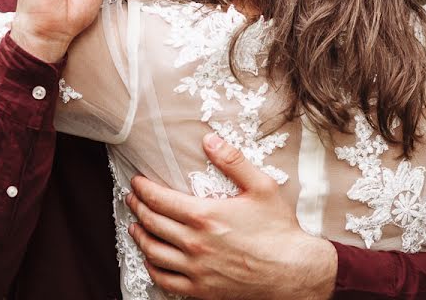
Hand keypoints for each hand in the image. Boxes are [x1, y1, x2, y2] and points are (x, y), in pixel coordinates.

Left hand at [126, 133, 336, 299]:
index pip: (160, 200)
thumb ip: (233, 161)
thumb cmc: (278, 230)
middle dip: (137, 208)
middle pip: (152, 223)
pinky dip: (152, 268)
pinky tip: (151, 259)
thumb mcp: (261, 187)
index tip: (137, 182)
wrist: (293, 272)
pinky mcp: (201, 290)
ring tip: (134, 226)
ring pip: (154, 252)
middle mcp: (195, 244)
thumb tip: (209, 140)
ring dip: (139, 236)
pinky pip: (166, 280)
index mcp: (205, 216)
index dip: (143, 189)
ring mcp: (196, 269)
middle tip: (131, 198)